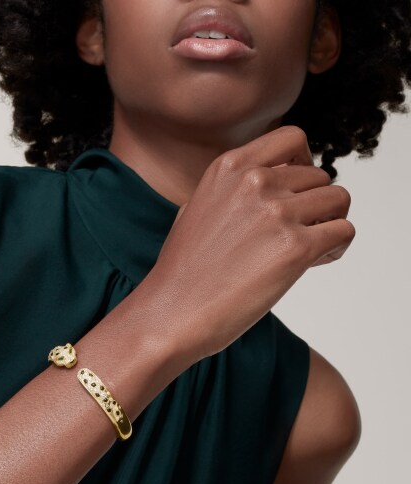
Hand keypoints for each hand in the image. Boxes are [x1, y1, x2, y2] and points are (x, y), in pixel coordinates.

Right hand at [142, 125, 354, 362]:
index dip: (303, 162)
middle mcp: (255, 182)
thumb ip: (233, 189)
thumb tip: (271, 185)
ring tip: (305, 250)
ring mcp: (276, 212)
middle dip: (312, 205)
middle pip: (318, 176)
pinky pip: (344, 231)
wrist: (172, 312)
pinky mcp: (296, 247)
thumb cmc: (181, 270)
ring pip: (338, 200)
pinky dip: (336, 247)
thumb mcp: (197, 208)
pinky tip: (313, 263)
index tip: (297, 188)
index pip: (292, 138)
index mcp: (229, 167)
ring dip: (328, 224)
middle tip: (293, 236)